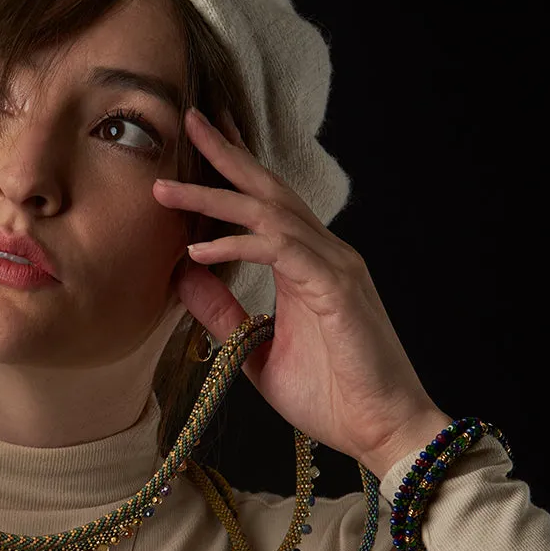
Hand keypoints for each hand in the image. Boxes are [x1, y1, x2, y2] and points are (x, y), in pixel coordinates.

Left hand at [151, 107, 449, 478]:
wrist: (384, 432)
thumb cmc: (332, 396)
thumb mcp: (257, 350)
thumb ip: (224, 312)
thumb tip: (183, 275)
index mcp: (308, 264)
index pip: (266, 204)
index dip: (232, 169)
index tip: (197, 141)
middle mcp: (325, 254)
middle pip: (269, 189)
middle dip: (225, 153)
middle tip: (186, 118)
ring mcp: (335, 266)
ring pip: (268, 213)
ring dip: (213, 197)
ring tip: (165, 189)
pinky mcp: (337, 288)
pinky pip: (280, 251)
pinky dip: (236, 246)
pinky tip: (198, 250)